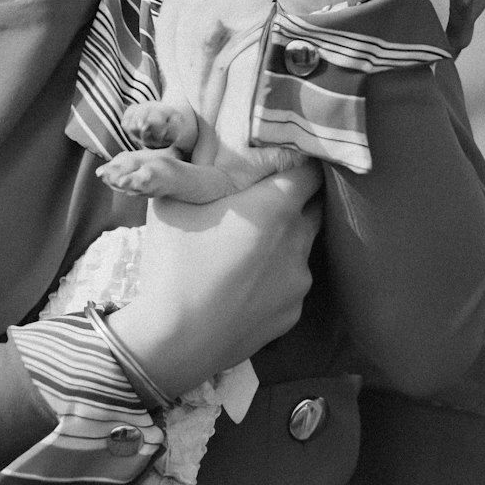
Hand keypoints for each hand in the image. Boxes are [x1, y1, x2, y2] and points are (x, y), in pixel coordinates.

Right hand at [109, 165, 320, 398]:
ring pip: (302, 247)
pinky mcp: (293, 313)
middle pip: (312, 207)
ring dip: (284, 240)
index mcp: (275, 206)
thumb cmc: (173, 263)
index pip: (312, 171)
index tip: (283, 160)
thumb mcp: (173, 201)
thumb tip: (195, 143)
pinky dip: (276, 277)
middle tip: (263, 199)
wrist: (174, 340)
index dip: (300, 162)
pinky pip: (291, 283)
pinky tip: (246, 283)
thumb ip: (193, 169)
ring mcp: (299, 280)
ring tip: (248, 248)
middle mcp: (298, 240)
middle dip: (294, 200)